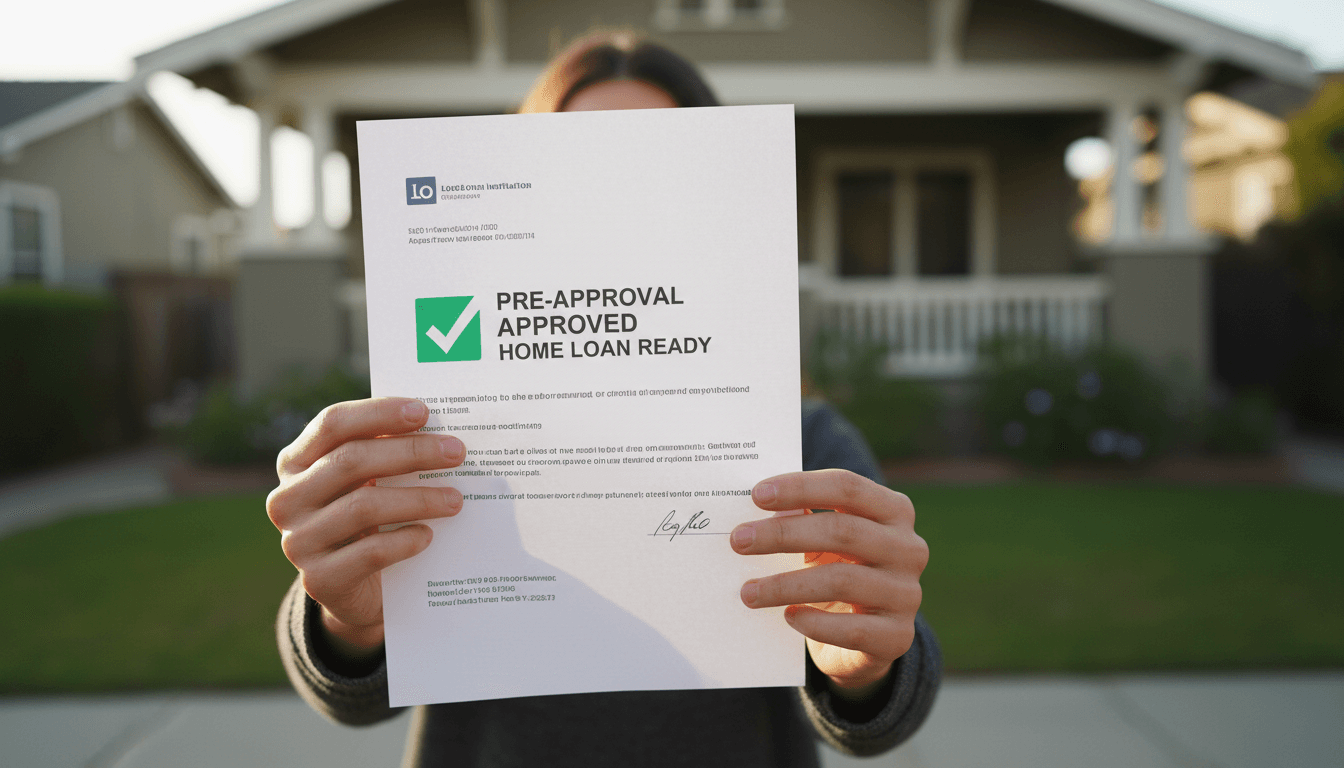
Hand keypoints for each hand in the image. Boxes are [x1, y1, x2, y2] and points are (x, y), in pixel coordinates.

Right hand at [266, 398, 465, 652]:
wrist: (357, 590)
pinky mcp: (319, 580)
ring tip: (455, 500)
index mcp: (295, 463)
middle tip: (456, 452)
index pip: (332, 424)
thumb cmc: (369, 520)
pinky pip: (370, 553)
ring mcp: (298, 542)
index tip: (424, 412)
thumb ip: (384, 453)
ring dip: (418, 499)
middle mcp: (287, 500)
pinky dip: (405, 541)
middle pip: (350, 461)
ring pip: (363, 507)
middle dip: (410, 452)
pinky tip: (428, 535)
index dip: (378, 413)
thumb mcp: (367, 482)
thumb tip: (438, 431)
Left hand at [731, 469, 927, 695]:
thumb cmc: (838, 569)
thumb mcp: (826, 540)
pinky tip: (788, 618)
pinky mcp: (897, 636)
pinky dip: (815, 623)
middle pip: (842, 531)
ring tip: (747, 591)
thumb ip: (804, 517)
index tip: (756, 495)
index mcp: (894, 511)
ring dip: (785, 585)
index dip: (801, 487)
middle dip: (783, 534)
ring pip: (842, 580)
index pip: (848, 488)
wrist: (866, 636)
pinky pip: (852, 629)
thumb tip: (765, 509)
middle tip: (739, 541)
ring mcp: (907, 593)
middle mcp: (908, 548)